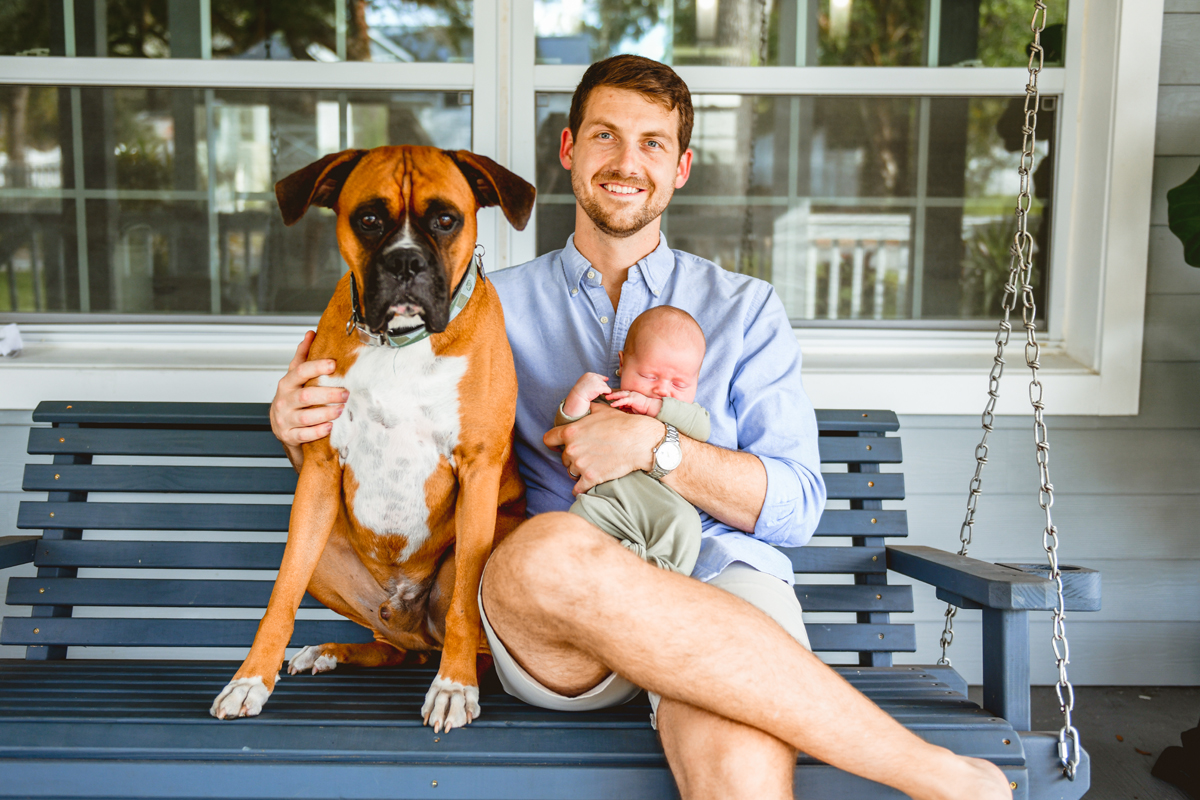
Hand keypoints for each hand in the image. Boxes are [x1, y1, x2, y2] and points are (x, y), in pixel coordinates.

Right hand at [270, 332, 348, 458]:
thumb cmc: (292, 398)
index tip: (334, 364)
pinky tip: (330, 427)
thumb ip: (302, 356)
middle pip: (305, 396)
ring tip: (341, 409)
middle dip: (327, 394)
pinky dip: (318, 431)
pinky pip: (304, 435)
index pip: (300, 371)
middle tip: (346, 393)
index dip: (316, 367)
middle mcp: (284, 401)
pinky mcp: (289, 435)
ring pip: (305, 417)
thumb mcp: (295, 377)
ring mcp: (285, 419)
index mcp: (287, 384)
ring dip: (325, 413)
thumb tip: (311, 333)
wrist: (281, 426)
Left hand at [544, 403, 663, 494]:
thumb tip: (584, 406)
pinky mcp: (591, 478)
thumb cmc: (622, 424)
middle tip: (588, 455)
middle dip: (573, 457)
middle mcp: (572, 449)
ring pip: (571, 472)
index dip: (555, 443)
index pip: (549, 440)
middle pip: (563, 458)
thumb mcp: (601, 410)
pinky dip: (582, 488)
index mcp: (571, 432)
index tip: (561, 446)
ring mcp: (581, 465)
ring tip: (593, 465)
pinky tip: (587, 484)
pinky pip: (578, 489)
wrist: (640, 441)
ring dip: (580, 471)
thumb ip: (587, 410)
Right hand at [561, 372, 610, 417]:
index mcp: (589, 374)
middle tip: (596, 391)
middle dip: (601, 386)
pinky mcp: (600, 387)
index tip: (605, 380)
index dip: (601, 380)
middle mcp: (594, 376)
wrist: (578, 397)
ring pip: (606, 386)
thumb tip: (604, 378)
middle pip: (602, 381)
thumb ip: (590, 379)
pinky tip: (603, 395)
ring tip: (597, 394)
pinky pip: (608, 390)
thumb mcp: (583, 381)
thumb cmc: (579, 392)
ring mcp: (597, 382)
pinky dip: (607, 393)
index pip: (598, 376)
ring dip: (603, 390)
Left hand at [606, 390, 662, 417]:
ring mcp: (632, 396)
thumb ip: (627, 406)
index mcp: (632, 395)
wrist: (651, 407)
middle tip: (606, 395)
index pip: (622, 394)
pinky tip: (613, 404)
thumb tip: (621, 407)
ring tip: (607, 398)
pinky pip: (623, 400)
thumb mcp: (633, 406)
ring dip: (613, 396)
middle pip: (620, 393)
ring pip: (620, 395)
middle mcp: (631, 394)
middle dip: (613, 394)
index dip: (616, 395)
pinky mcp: (632, 399)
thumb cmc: (644, 408)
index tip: (611, 397)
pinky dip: (617, 402)